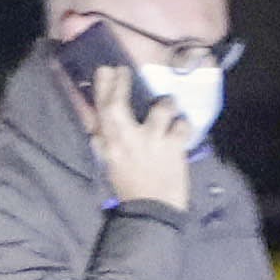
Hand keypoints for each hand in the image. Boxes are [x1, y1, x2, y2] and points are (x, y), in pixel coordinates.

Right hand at [87, 59, 194, 213]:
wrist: (152, 209)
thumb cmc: (130, 185)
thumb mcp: (111, 162)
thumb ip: (105, 139)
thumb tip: (95, 118)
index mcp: (109, 145)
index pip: (101, 111)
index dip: (103, 88)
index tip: (106, 70)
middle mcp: (127, 141)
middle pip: (119, 106)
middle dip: (121, 84)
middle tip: (124, 70)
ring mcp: (151, 143)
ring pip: (160, 109)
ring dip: (166, 103)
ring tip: (168, 104)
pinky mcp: (173, 149)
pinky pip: (182, 126)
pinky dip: (184, 124)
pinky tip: (182, 127)